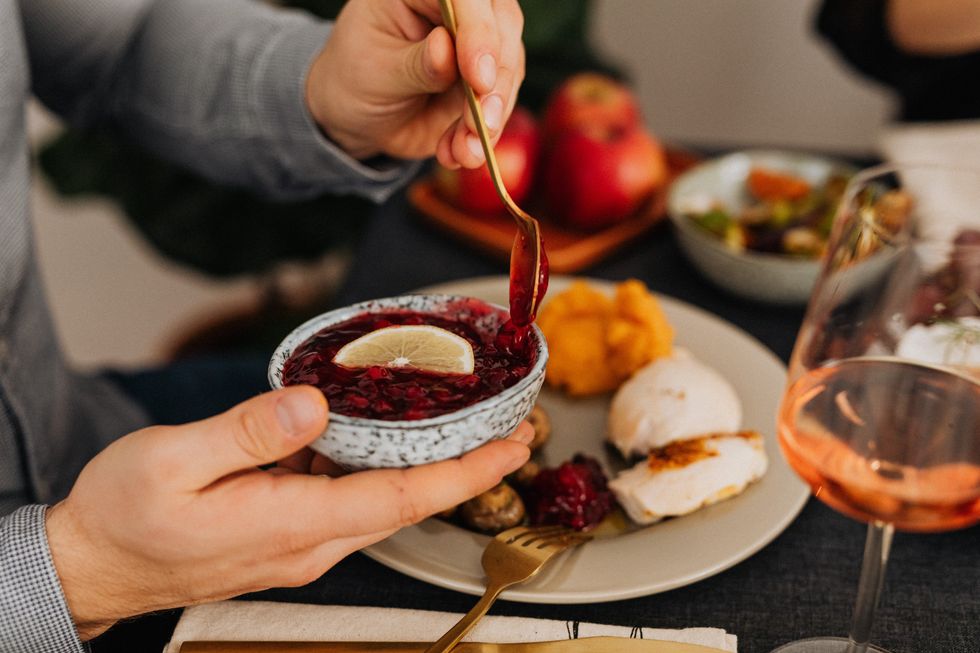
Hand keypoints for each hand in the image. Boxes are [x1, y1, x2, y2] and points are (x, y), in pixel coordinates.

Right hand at [45, 386, 531, 639]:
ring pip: (383, 504)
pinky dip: (381, 470)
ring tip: (465, 425)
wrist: (92, 566)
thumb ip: (247, 431)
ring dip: (430, 469)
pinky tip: (381, 436)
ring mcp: (300, 544)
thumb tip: (310, 404)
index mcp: (290, 524)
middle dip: (467, 467)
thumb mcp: (171, 460)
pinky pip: (349, 502)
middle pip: (408, 504)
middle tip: (511, 426)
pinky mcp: (287, 535)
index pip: (402, 499)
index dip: (466, 472)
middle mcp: (308, 543)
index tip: (512, 445)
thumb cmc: (123, 518)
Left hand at [306, 0, 524, 168]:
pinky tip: (457, 153)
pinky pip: (500, 104)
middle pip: (502, 25)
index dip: (479, 32)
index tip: (478, 79)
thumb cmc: (356, 79)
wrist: (358, 116)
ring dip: (492, 116)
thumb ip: (414, 63)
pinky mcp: (487, 79)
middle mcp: (457, 8)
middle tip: (483, 121)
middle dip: (497, 79)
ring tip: (465, 151)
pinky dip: (484, 135)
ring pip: (509, 69)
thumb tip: (447, 50)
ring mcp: (476, 43)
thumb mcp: (375, 72)